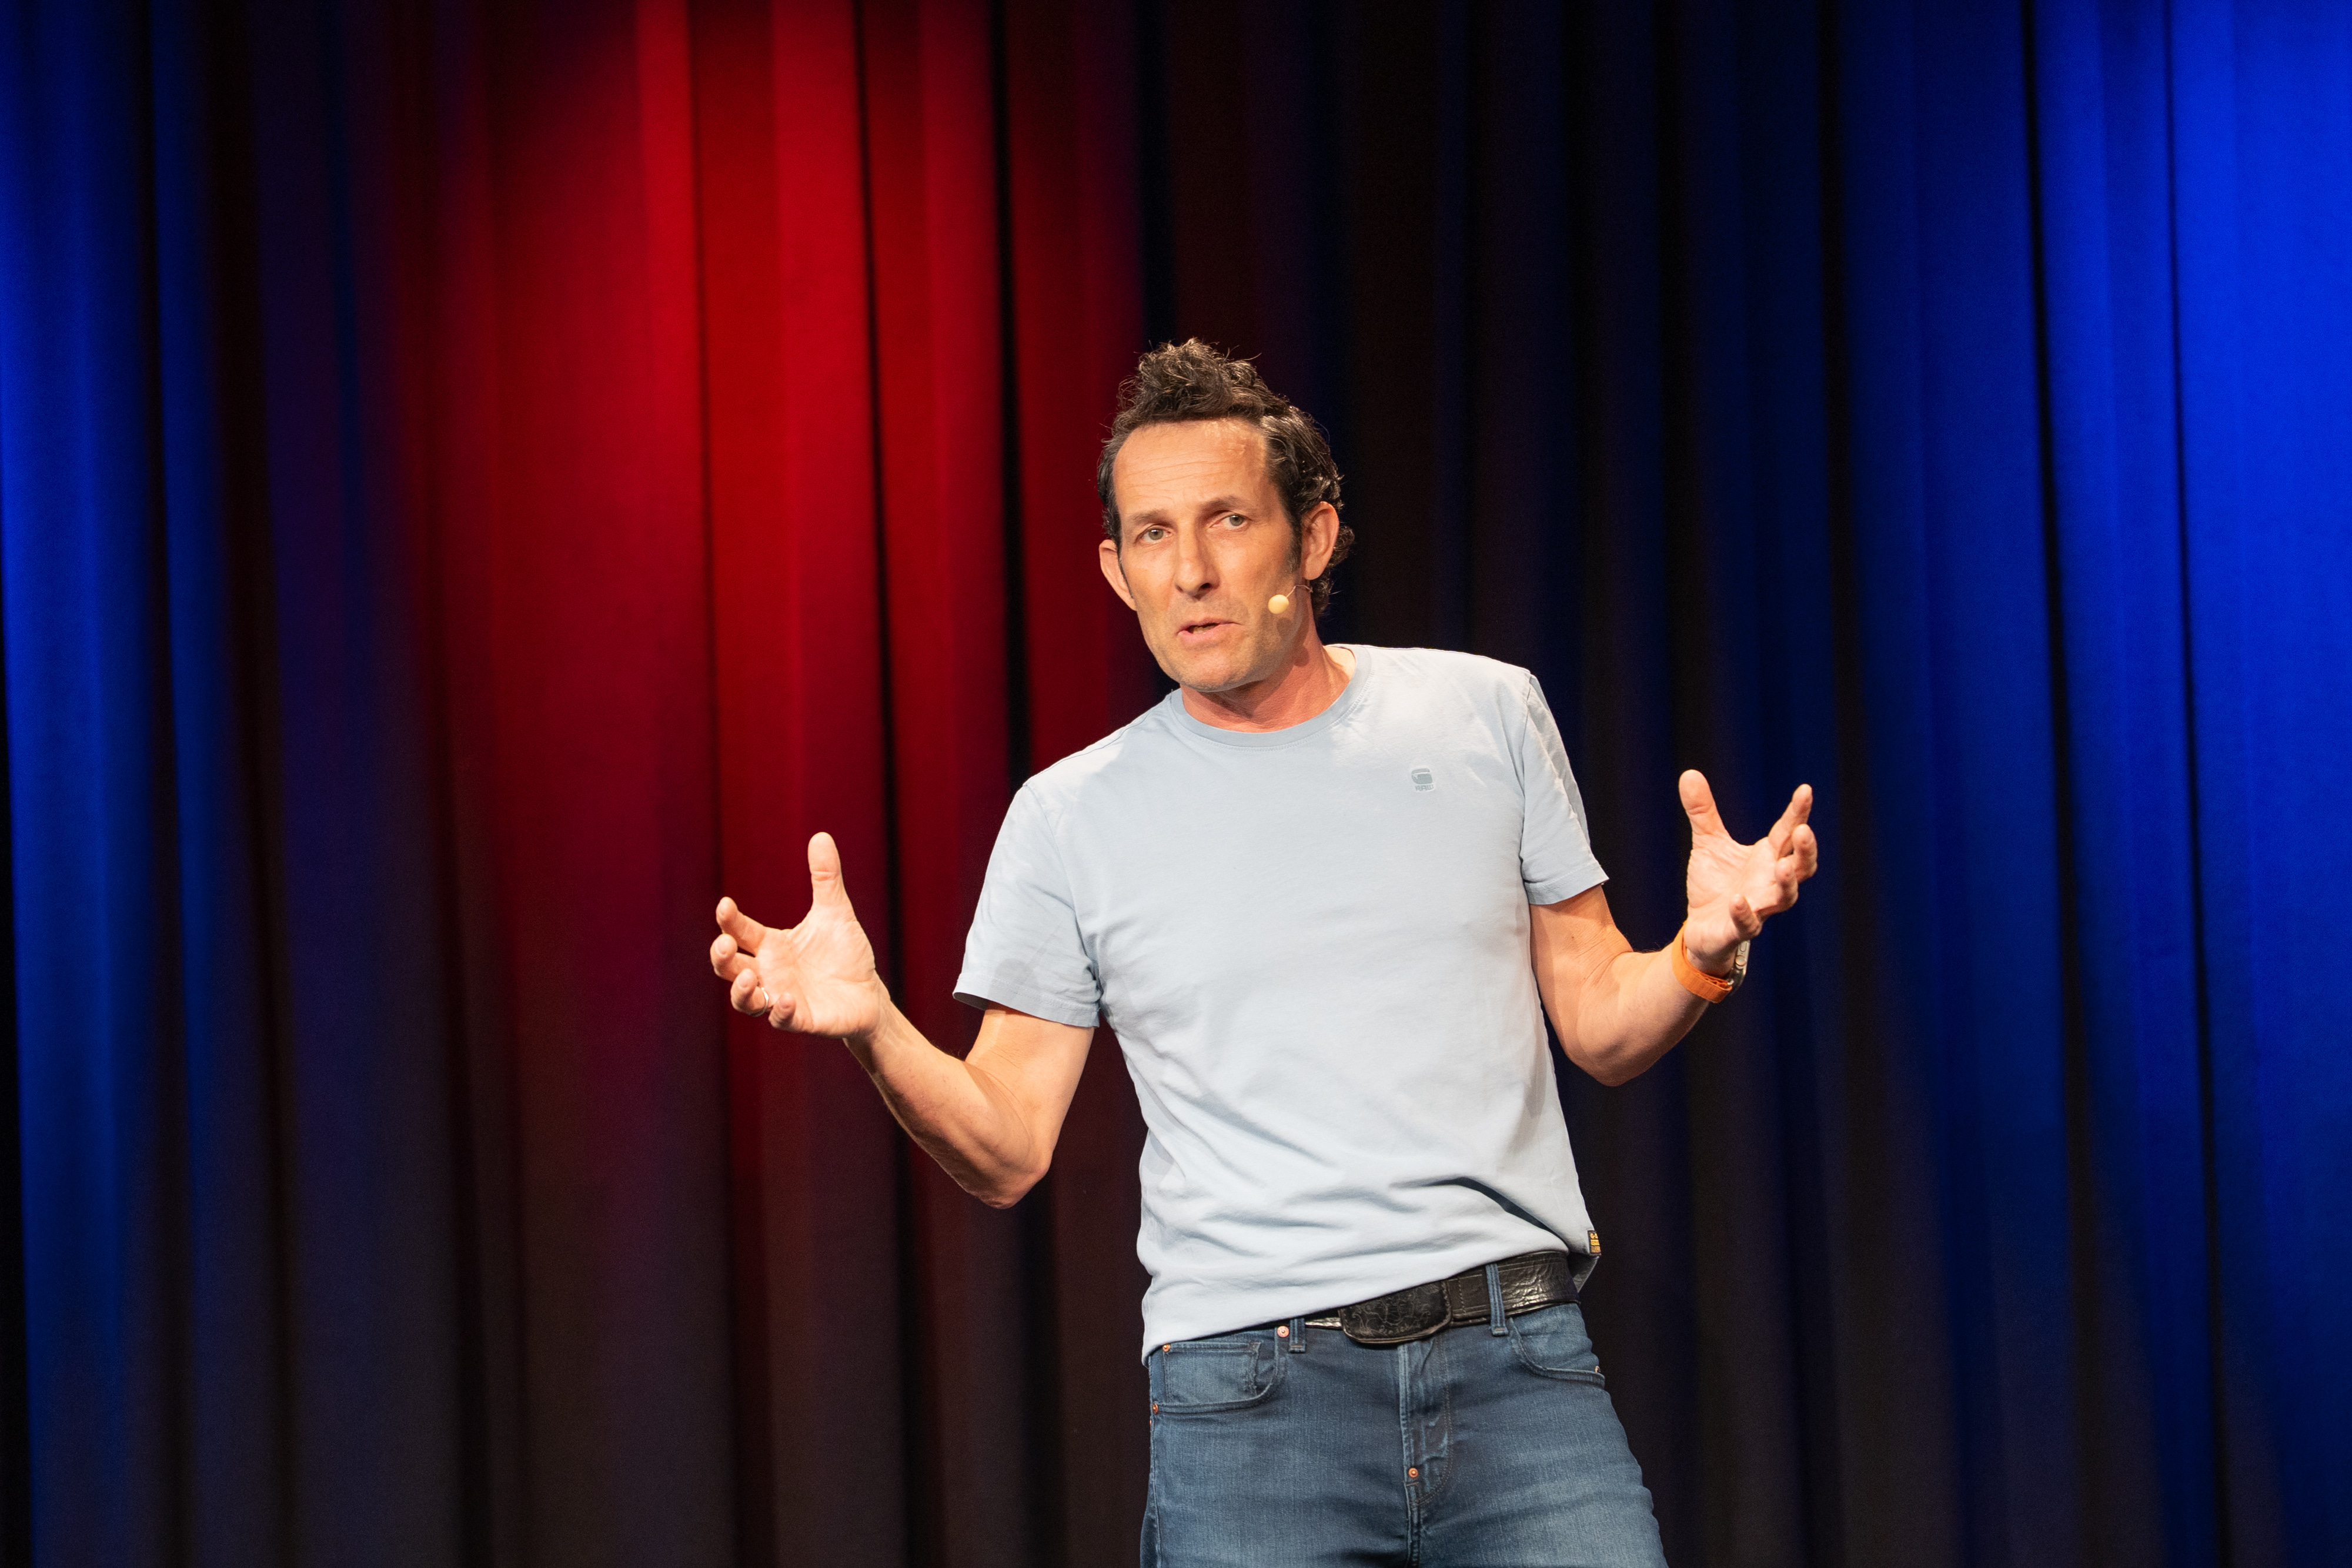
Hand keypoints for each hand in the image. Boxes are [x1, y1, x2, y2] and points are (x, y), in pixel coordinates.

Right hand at [710, 832, 885, 1039]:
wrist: (869, 993)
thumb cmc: (845, 954)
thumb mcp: (835, 912)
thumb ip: (825, 878)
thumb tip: (821, 835)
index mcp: (770, 945)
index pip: (740, 931)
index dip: (729, 920)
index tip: (725, 905)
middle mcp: (768, 972)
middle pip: (728, 967)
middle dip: (720, 957)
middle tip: (725, 944)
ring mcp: (780, 997)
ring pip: (745, 1000)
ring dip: (740, 990)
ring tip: (747, 977)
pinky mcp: (800, 1019)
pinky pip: (781, 1019)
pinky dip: (780, 1011)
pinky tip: (786, 999)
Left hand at [1678, 771, 1817, 970]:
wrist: (1701, 927)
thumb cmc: (1716, 884)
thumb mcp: (1708, 843)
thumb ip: (1703, 812)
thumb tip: (1689, 773)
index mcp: (1768, 857)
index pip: (1788, 833)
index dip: (1798, 813)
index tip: (1805, 790)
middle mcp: (1770, 882)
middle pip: (1801, 867)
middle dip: (1805, 850)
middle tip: (1804, 831)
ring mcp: (1759, 907)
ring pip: (1785, 897)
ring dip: (1787, 883)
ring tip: (1783, 866)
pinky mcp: (1739, 929)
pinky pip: (1748, 923)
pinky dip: (1745, 912)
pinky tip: (1738, 899)